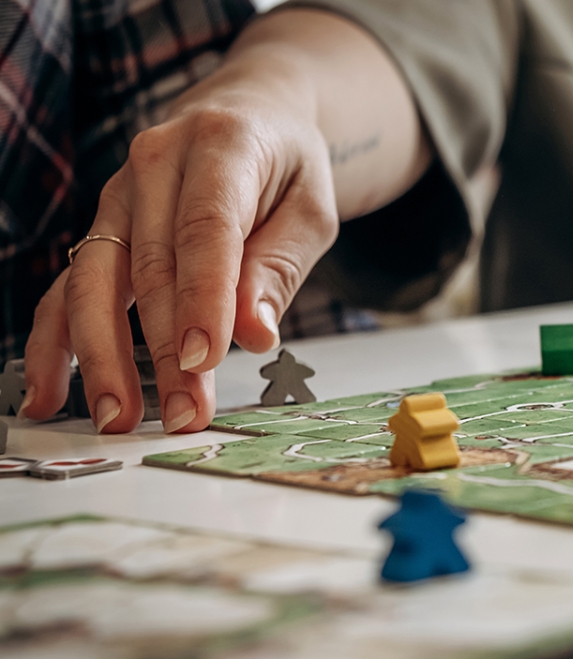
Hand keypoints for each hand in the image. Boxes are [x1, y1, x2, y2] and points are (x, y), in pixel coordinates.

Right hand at [21, 48, 338, 432]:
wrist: (252, 116)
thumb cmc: (287, 165)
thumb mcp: (311, 209)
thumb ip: (281, 266)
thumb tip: (253, 333)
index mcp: (218, 143)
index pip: (205, 229)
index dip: (202, 298)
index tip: (205, 360)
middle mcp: (154, 163)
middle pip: (150, 266)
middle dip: (165, 349)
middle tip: (187, 413)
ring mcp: (118, 196)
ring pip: (96, 281)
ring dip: (104, 357)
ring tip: (119, 417)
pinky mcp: (102, 230)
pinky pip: (68, 289)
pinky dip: (55, 344)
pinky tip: (49, 395)